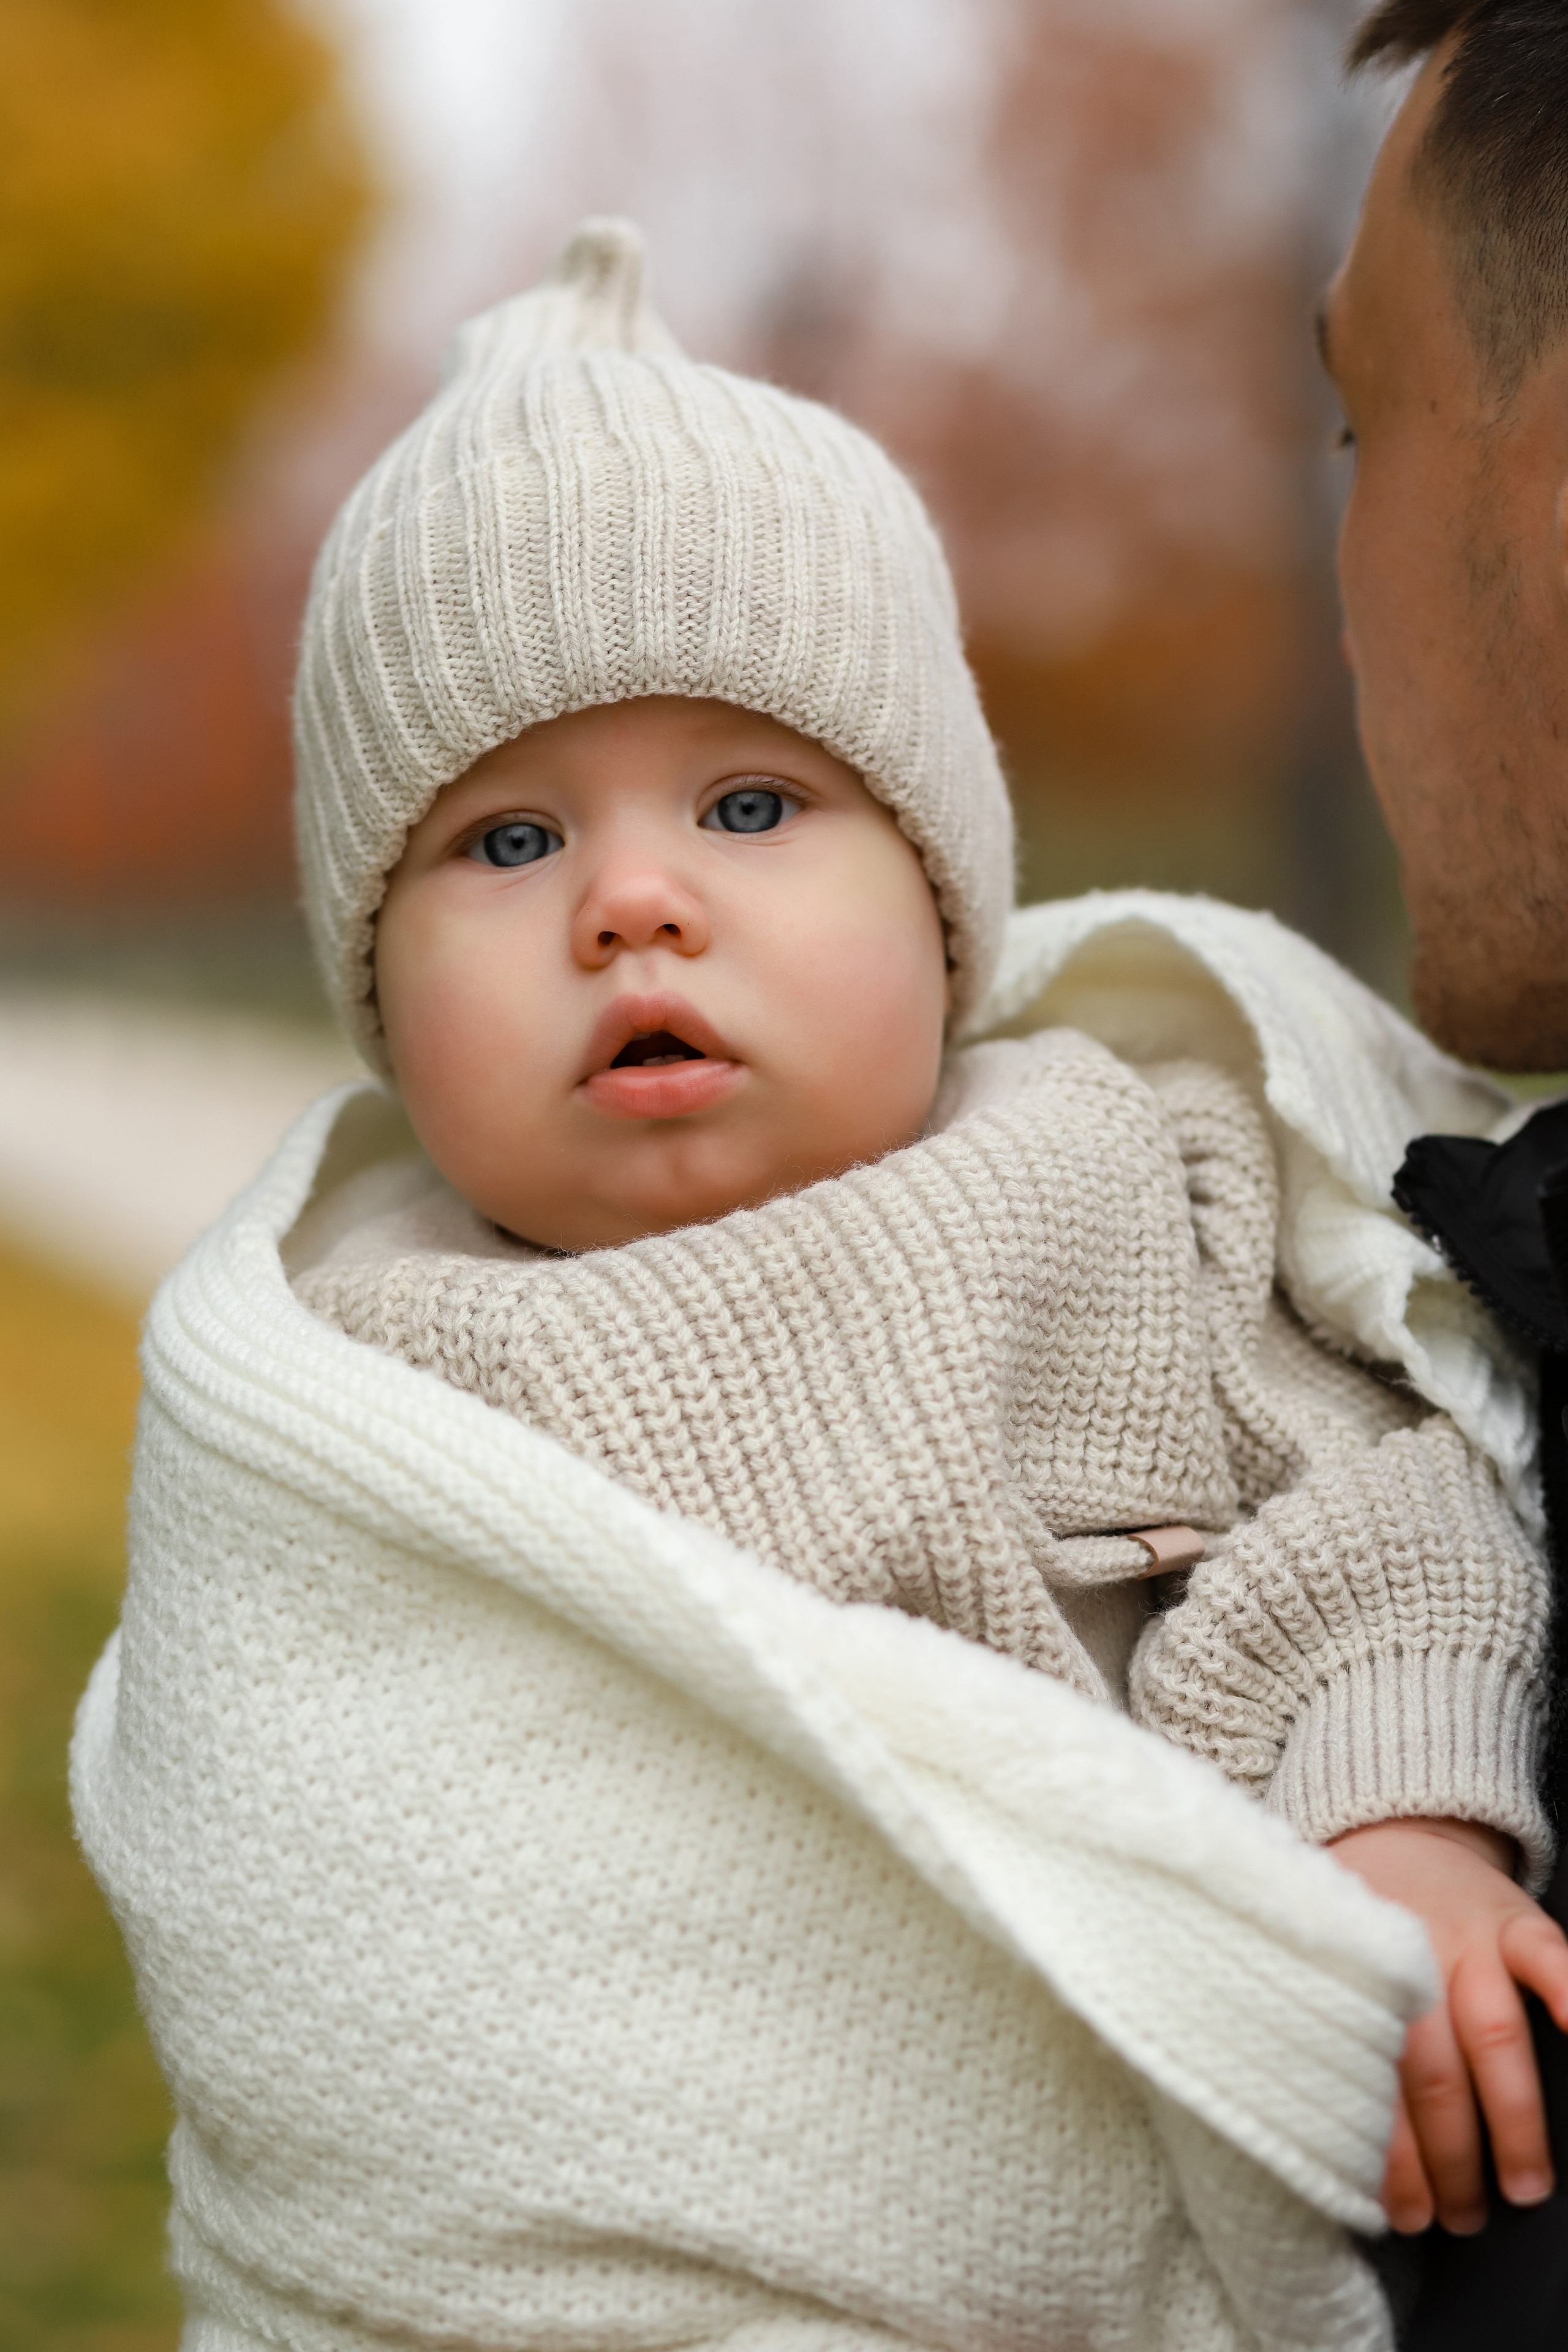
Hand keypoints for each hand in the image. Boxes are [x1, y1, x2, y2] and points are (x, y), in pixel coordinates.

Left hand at [1326, 1816, 1567, 2234]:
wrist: (1392, 1831)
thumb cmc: (1357, 1926)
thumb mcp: (1332, 1973)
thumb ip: (1341, 2041)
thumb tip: (1340, 2148)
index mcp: (1357, 1983)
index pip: (1372, 2082)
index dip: (1389, 2155)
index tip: (1403, 2214)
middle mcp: (1411, 1962)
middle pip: (1434, 2073)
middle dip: (1452, 2158)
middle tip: (1465, 2217)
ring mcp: (1469, 1937)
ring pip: (1493, 2035)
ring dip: (1513, 2118)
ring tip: (1525, 2184)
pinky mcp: (1517, 1916)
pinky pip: (1548, 1954)